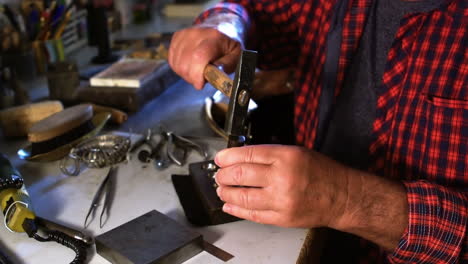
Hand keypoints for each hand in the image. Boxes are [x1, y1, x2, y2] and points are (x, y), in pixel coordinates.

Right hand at [168, 27, 241, 89]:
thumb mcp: (236, 55)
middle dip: (192, 78)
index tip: (200, 84)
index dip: (196, 75)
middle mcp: (197, 34)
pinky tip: (190, 66)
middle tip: (202, 78)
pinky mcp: (177, 37)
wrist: (221, 26)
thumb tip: (216, 73)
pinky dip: (179, 68)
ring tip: (197, 71)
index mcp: (215, 38)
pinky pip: (172, 60)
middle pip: (185, 64)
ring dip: (186, 74)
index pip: (198, 57)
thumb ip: (227, 65)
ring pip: (177, 64)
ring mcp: (185, 34)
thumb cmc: (228, 44)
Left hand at [214, 145, 348, 228]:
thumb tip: (241, 158)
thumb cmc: (322, 172)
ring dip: (226, 193)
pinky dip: (237, 210)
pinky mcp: (282, 217)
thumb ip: (269, 155)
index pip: (246, 154)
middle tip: (219, 175)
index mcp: (285, 156)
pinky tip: (229, 206)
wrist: (342, 196)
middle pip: (240, 175)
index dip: (227, 157)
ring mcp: (281, 199)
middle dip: (223, 175)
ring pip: (242, 197)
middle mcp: (282, 177)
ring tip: (221, 190)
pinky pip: (252, 215)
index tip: (219, 159)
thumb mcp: (296, 152)